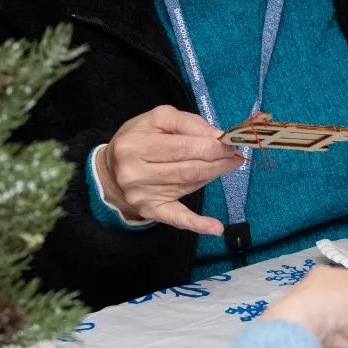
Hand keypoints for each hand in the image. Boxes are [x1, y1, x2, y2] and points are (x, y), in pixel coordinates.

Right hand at [95, 106, 239, 234]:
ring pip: (188, 186)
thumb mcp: (157, 119)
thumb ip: (187, 123)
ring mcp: (142, 195)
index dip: (210, 146)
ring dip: (213, 175)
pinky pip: (177, 218)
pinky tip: (215, 228)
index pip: (181, 147)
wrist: (112, 169)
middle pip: (187, 168)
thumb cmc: (138, 139)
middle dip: (217, 161)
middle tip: (235, 154)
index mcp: (135, 145)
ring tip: (230, 165)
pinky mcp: (151, 211)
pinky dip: (198, 224)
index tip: (230, 143)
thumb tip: (215, 136)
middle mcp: (135, 173)